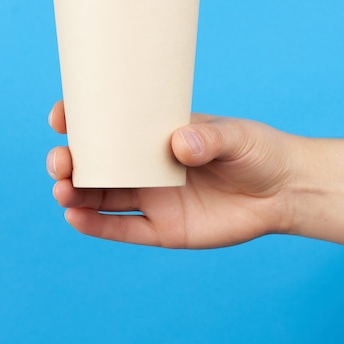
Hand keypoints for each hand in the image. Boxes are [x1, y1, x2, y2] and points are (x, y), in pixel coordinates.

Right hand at [46, 101, 296, 248]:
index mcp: (156, 134)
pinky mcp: (164, 227)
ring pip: (101, 197)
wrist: (283, 190)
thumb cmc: (256, 150)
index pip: (110, 124)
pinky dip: (96, 225)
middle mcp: (146, 165)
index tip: (61, 115)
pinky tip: (74, 218)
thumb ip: (209, 138)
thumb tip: (180, 144)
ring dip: (75, 193)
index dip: (80, 120)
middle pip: (96, 164)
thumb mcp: (235, 135)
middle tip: (61, 161)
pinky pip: (123, 228)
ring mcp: (153, 197)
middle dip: (70, 162)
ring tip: (63, 190)